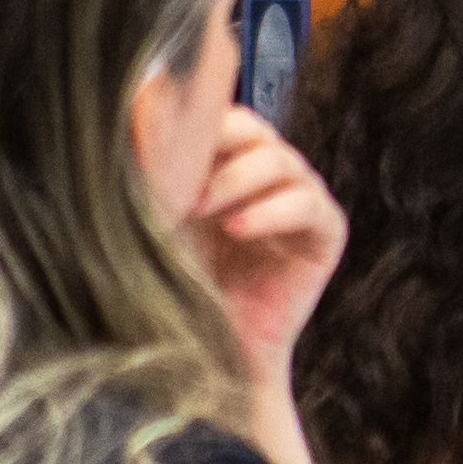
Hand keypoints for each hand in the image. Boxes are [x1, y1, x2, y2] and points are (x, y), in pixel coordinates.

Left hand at [170, 108, 348, 371]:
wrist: (210, 352)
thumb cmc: (178, 287)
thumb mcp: (159, 220)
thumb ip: (157, 172)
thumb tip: (138, 111)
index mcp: (226, 165)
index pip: (220, 116)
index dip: (196, 117)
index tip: (162, 136)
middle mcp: (266, 176)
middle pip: (252, 128)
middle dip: (216, 144)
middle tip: (181, 177)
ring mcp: (300, 200)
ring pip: (280, 160)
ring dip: (237, 179)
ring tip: (202, 208)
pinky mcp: (324, 232)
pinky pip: (308, 204)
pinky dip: (272, 211)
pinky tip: (238, 229)